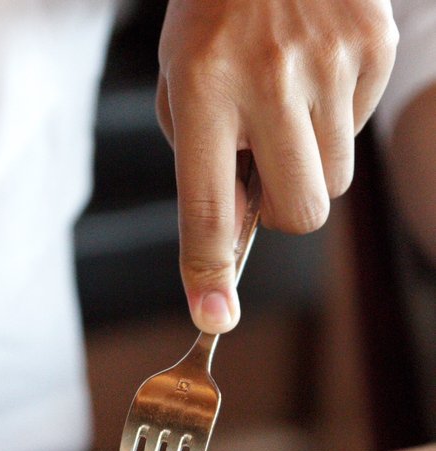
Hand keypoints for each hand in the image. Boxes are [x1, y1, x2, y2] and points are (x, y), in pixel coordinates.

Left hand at [157, 0, 398, 332]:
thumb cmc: (214, 16)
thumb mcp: (181, 84)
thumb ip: (200, 165)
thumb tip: (232, 240)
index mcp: (204, 88)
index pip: (206, 205)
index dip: (209, 269)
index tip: (214, 316)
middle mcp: (269, 78)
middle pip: (300, 212)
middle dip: (283, 211)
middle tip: (264, 169)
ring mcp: (330, 61)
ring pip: (335, 178)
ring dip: (308, 162)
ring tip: (285, 102)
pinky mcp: (374, 46)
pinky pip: (360, 130)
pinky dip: (335, 119)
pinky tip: (313, 72)